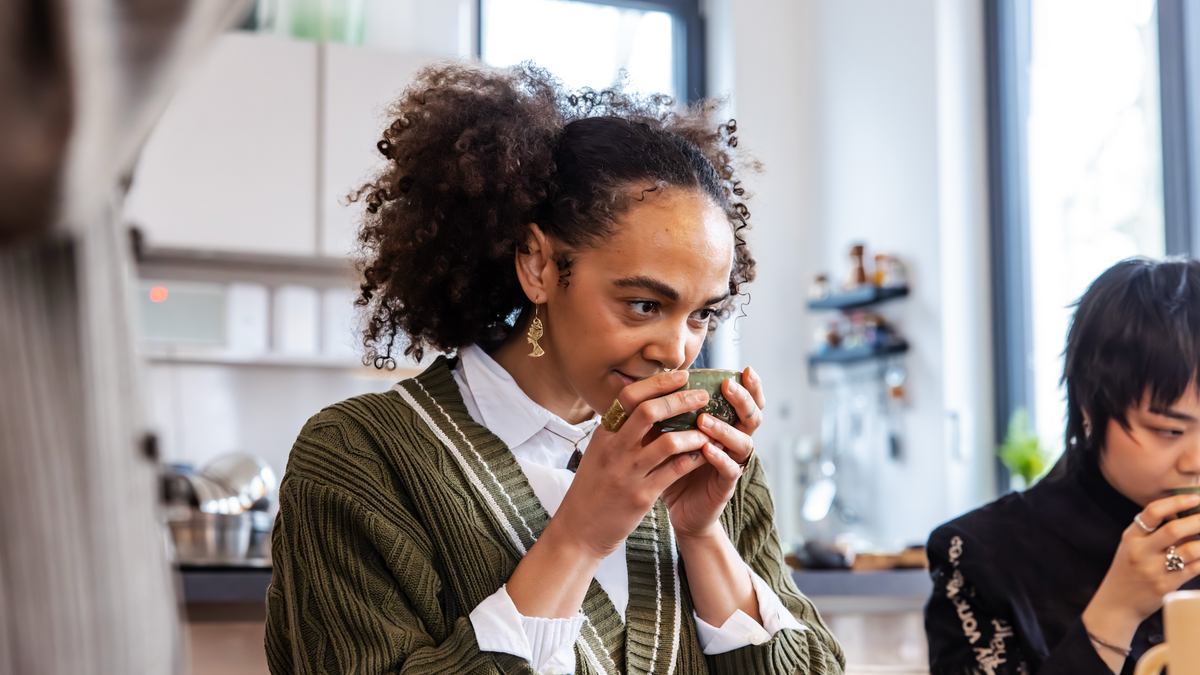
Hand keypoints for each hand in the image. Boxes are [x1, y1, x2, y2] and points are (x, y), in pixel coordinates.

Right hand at [549, 370, 711, 560]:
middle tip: (703, 396)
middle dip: (681, 400)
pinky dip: (693, 459)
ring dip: (694, 433)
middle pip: (650, 412)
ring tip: (709, 429)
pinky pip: (675, 471)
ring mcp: (628, 473)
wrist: (578, 531)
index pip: (629, 396)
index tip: (682, 375)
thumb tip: (644, 403)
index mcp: (604, 434)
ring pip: (668, 442)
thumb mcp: (600, 454)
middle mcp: (614, 449)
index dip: (658, 383)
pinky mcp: (641, 496)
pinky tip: (704, 455)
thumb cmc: (593, 490)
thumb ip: (620, 431)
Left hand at [662, 367, 765, 539]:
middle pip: (753, 417)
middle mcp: (736, 442)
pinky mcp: (725, 486)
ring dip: (724, 428)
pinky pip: (729, 470)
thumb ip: (676, 412)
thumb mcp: (675, 434)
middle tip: (728, 386)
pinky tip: (707, 449)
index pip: (746, 402)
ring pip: (742, 443)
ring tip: (704, 420)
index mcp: (727, 426)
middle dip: (743, 400)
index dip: (751, 387)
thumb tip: (659, 380)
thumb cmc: (678, 465)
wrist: (681, 508)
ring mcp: (734, 464)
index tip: (746, 369)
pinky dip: (719, 458)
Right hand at [1082, 494, 1199, 664]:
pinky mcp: (1166, 586)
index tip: (1196, 497)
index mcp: (1131, 537)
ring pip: (1190, 550)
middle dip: (1199, 520)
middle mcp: (1140, 551)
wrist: (1116, 604)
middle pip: (1174, 529)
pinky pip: (1195, 568)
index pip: (1153, 512)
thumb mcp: (1132, 547)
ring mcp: (1153, 570)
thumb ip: (1154, 533)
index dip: (1177, 502)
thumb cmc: (1128, 572)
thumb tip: (1189, 518)